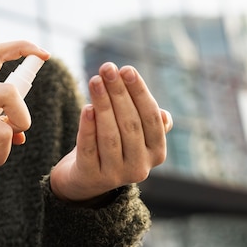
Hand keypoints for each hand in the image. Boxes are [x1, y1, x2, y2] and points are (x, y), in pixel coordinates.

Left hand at [49, 62, 171, 202]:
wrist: (84, 179)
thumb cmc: (112, 146)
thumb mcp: (133, 133)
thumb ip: (144, 119)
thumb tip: (163, 114)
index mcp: (157, 152)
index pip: (151, 118)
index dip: (139, 92)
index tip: (126, 69)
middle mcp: (141, 167)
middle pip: (130, 124)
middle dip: (118, 92)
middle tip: (106, 68)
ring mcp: (116, 175)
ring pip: (110, 135)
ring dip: (103, 104)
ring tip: (94, 80)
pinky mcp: (92, 177)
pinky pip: (90, 148)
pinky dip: (88, 127)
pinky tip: (86, 107)